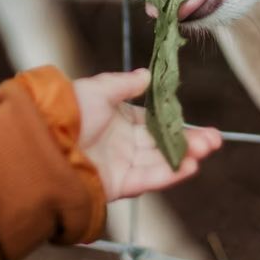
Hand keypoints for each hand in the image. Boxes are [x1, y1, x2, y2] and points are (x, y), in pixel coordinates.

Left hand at [73, 69, 221, 199]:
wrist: (45, 142)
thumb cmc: (68, 111)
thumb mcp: (98, 89)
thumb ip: (124, 84)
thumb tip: (147, 75)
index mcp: (119, 119)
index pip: (155, 122)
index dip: (177, 123)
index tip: (199, 124)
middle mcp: (123, 143)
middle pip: (163, 143)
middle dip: (190, 141)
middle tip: (214, 140)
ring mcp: (122, 165)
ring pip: (160, 161)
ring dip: (185, 156)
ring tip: (207, 149)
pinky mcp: (119, 185)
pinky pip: (149, 179)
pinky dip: (170, 174)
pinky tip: (189, 166)